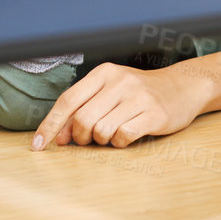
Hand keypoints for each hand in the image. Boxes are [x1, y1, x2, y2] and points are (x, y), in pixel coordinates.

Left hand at [31, 62, 210, 149]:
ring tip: (112, 134)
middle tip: (89, 139)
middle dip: (80, 137)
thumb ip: (83, 108)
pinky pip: (123, 137)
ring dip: (101, 141)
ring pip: (101, 131)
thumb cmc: (138, 93)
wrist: (183, 87)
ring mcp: (138, 97)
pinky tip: (127, 136)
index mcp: (103, 73)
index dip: (49, 125)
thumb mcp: (110, 91)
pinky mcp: (153, 114)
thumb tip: (57, 137)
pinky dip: (119, 143)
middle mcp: (119, 81)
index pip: (67, 101)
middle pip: (81, 120)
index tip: (37, 146)